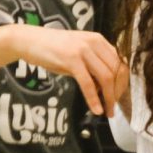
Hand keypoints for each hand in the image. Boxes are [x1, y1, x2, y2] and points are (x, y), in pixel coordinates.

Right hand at [4, 24, 127, 116]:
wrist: (29, 40)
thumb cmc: (53, 49)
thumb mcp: (78, 54)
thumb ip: (92, 66)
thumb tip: (104, 88)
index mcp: (99, 40)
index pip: (120, 63)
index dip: (123, 82)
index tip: (120, 97)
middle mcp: (94, 43)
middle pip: (116, 71)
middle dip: (118, 93)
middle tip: (114, 108)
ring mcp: (83, 50)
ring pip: (106, 77)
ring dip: (109, 98)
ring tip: (108, 112)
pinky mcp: (71, 59)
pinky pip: (88, 83)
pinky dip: (94, 99)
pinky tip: (96, 109)